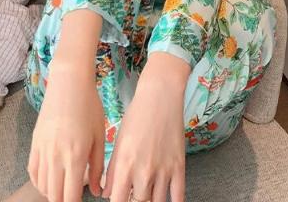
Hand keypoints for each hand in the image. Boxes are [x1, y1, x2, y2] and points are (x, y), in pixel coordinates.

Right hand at [27, 62, 105, 201]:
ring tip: (64, 190)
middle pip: (54, 196)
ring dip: (52, 193)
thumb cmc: (89, 107)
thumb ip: (98, 168)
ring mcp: (43, 149)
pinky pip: (33, 171)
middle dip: (63, 201)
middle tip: (72, 197)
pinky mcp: (34, 142)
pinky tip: (50, 181)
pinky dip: (40, 182)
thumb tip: (97, 192)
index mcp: (76, 156)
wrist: (69, 83)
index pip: (70, 197)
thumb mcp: (99, 137)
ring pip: (43, 186)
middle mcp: (56, 156)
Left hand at [101, 77, 185, 201]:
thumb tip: (108, 194)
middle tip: (135, 193)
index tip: (120, 200)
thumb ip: (113, 170)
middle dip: (135, 201)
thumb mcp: (119, 140)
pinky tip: (169, 201)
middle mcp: (143, 171)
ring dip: (151, 200)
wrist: (160, 96)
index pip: (118, 201)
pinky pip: (178, 196)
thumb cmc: (137, 115)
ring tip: (149, 194)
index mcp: (124, 164)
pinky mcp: (179, 166)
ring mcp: (163, 170)